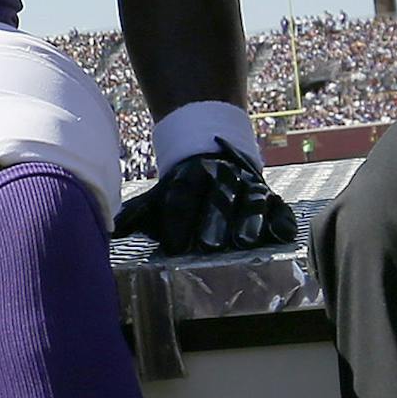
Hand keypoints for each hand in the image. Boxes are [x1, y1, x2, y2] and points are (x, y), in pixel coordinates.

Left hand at [113, 142, 298, 255]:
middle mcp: (221, 178)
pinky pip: (277, 206)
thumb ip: (141, 213)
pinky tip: (282, 234)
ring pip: (249, 201)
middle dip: (214, 220)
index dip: (177, 217)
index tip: (172, 243)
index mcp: (190, 176)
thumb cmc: (183, 189)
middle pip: (218, 198)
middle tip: (209, 245)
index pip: (183, 194)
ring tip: (244, 241)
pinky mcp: (268, 195)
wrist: (215, 152)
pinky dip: (281, 220)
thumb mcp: (161, 196)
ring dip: (248, 220)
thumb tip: (114, 228)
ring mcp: (246, 186)